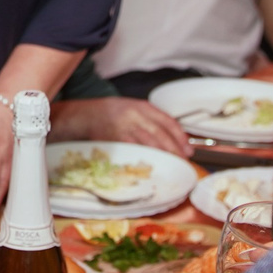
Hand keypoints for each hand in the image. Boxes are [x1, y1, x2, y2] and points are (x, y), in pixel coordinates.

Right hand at [51, 96, 194, 155]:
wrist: (84, 114)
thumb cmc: (110, 114)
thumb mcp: (132, 110)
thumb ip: (149, 120)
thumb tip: (171, 139)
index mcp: (142, 107)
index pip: (167, 121)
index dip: (180, 136)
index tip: (188, 148)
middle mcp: (135, 115)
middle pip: (160, 134)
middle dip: (174, 149)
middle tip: (183, 160)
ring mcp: (125, 127)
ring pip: (149, 143)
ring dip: (163, 155)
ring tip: (172, 165)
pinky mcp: (115, 139)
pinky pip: (134, 150)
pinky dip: (145, 158)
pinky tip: (153, 165)